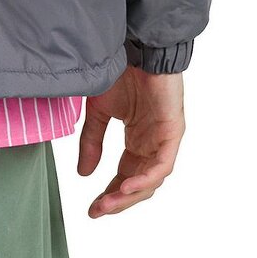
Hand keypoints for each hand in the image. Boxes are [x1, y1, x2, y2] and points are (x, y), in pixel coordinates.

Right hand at [76, 65, 183, 216]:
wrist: (135, 47)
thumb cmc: (120, 72)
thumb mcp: (99, 112)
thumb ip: (92, 141)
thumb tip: (84, 174)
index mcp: (137, 140)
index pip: (126, 177)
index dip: (110, 194)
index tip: (92, 209)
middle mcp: (152, 145)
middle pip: (139, 185)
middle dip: (118, 201)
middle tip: (98, 211)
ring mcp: (164, 140)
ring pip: (150, 180)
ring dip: (128, 195)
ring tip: (108, 203)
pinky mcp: (172, 132)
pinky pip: (161, 165)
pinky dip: (145, 179)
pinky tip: (126, 187)